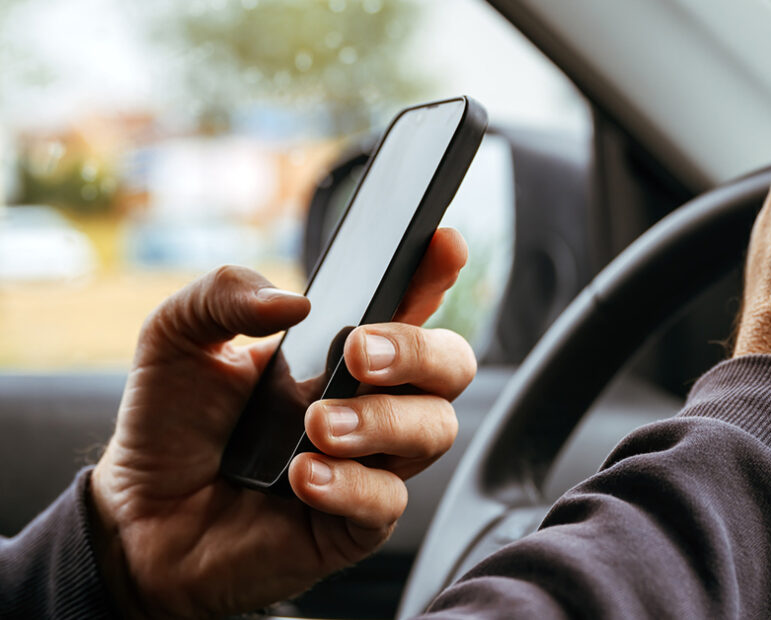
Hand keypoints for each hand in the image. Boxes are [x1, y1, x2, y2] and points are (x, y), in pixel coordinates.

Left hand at [89, 228, 475, 616]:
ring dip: (382, 420)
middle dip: (419, 351)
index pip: (409, 303)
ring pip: (435, 430)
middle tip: (356, 353)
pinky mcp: (353, 524)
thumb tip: (294, 303)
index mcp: (338, 351)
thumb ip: (223, 295)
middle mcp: (367, 402)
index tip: (442, 245)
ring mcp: (368, 462)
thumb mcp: (176, 338)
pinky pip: (388, 500)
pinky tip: (300, 477)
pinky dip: (350, 484)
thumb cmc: (170, 424)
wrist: (139, 518)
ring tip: (315, 424)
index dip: (436, 272)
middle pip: (451, 366)